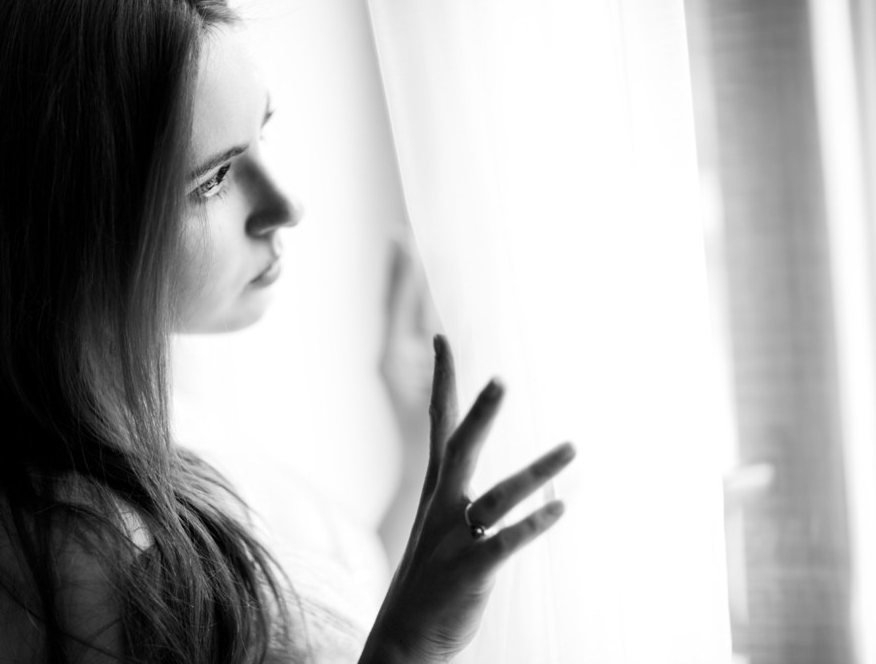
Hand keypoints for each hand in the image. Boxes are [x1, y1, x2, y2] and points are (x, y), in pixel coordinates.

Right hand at [360, 335, 575, 663]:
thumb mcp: (440, 529)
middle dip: (479, 413)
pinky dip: (532, 525)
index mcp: (436, 493)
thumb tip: (494, 482)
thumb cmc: (430, 581)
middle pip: (459, 450)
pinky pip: (505, 542)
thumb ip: (465, 500)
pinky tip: (560, 510)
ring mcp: (454, 540)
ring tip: (572, 449)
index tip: (442, 340)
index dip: (442, 383)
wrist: (402, 640)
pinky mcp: (470, 572)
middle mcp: (442, 509)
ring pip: (497, 496)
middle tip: (501, 379)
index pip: (438, 426)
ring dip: (536, 472)